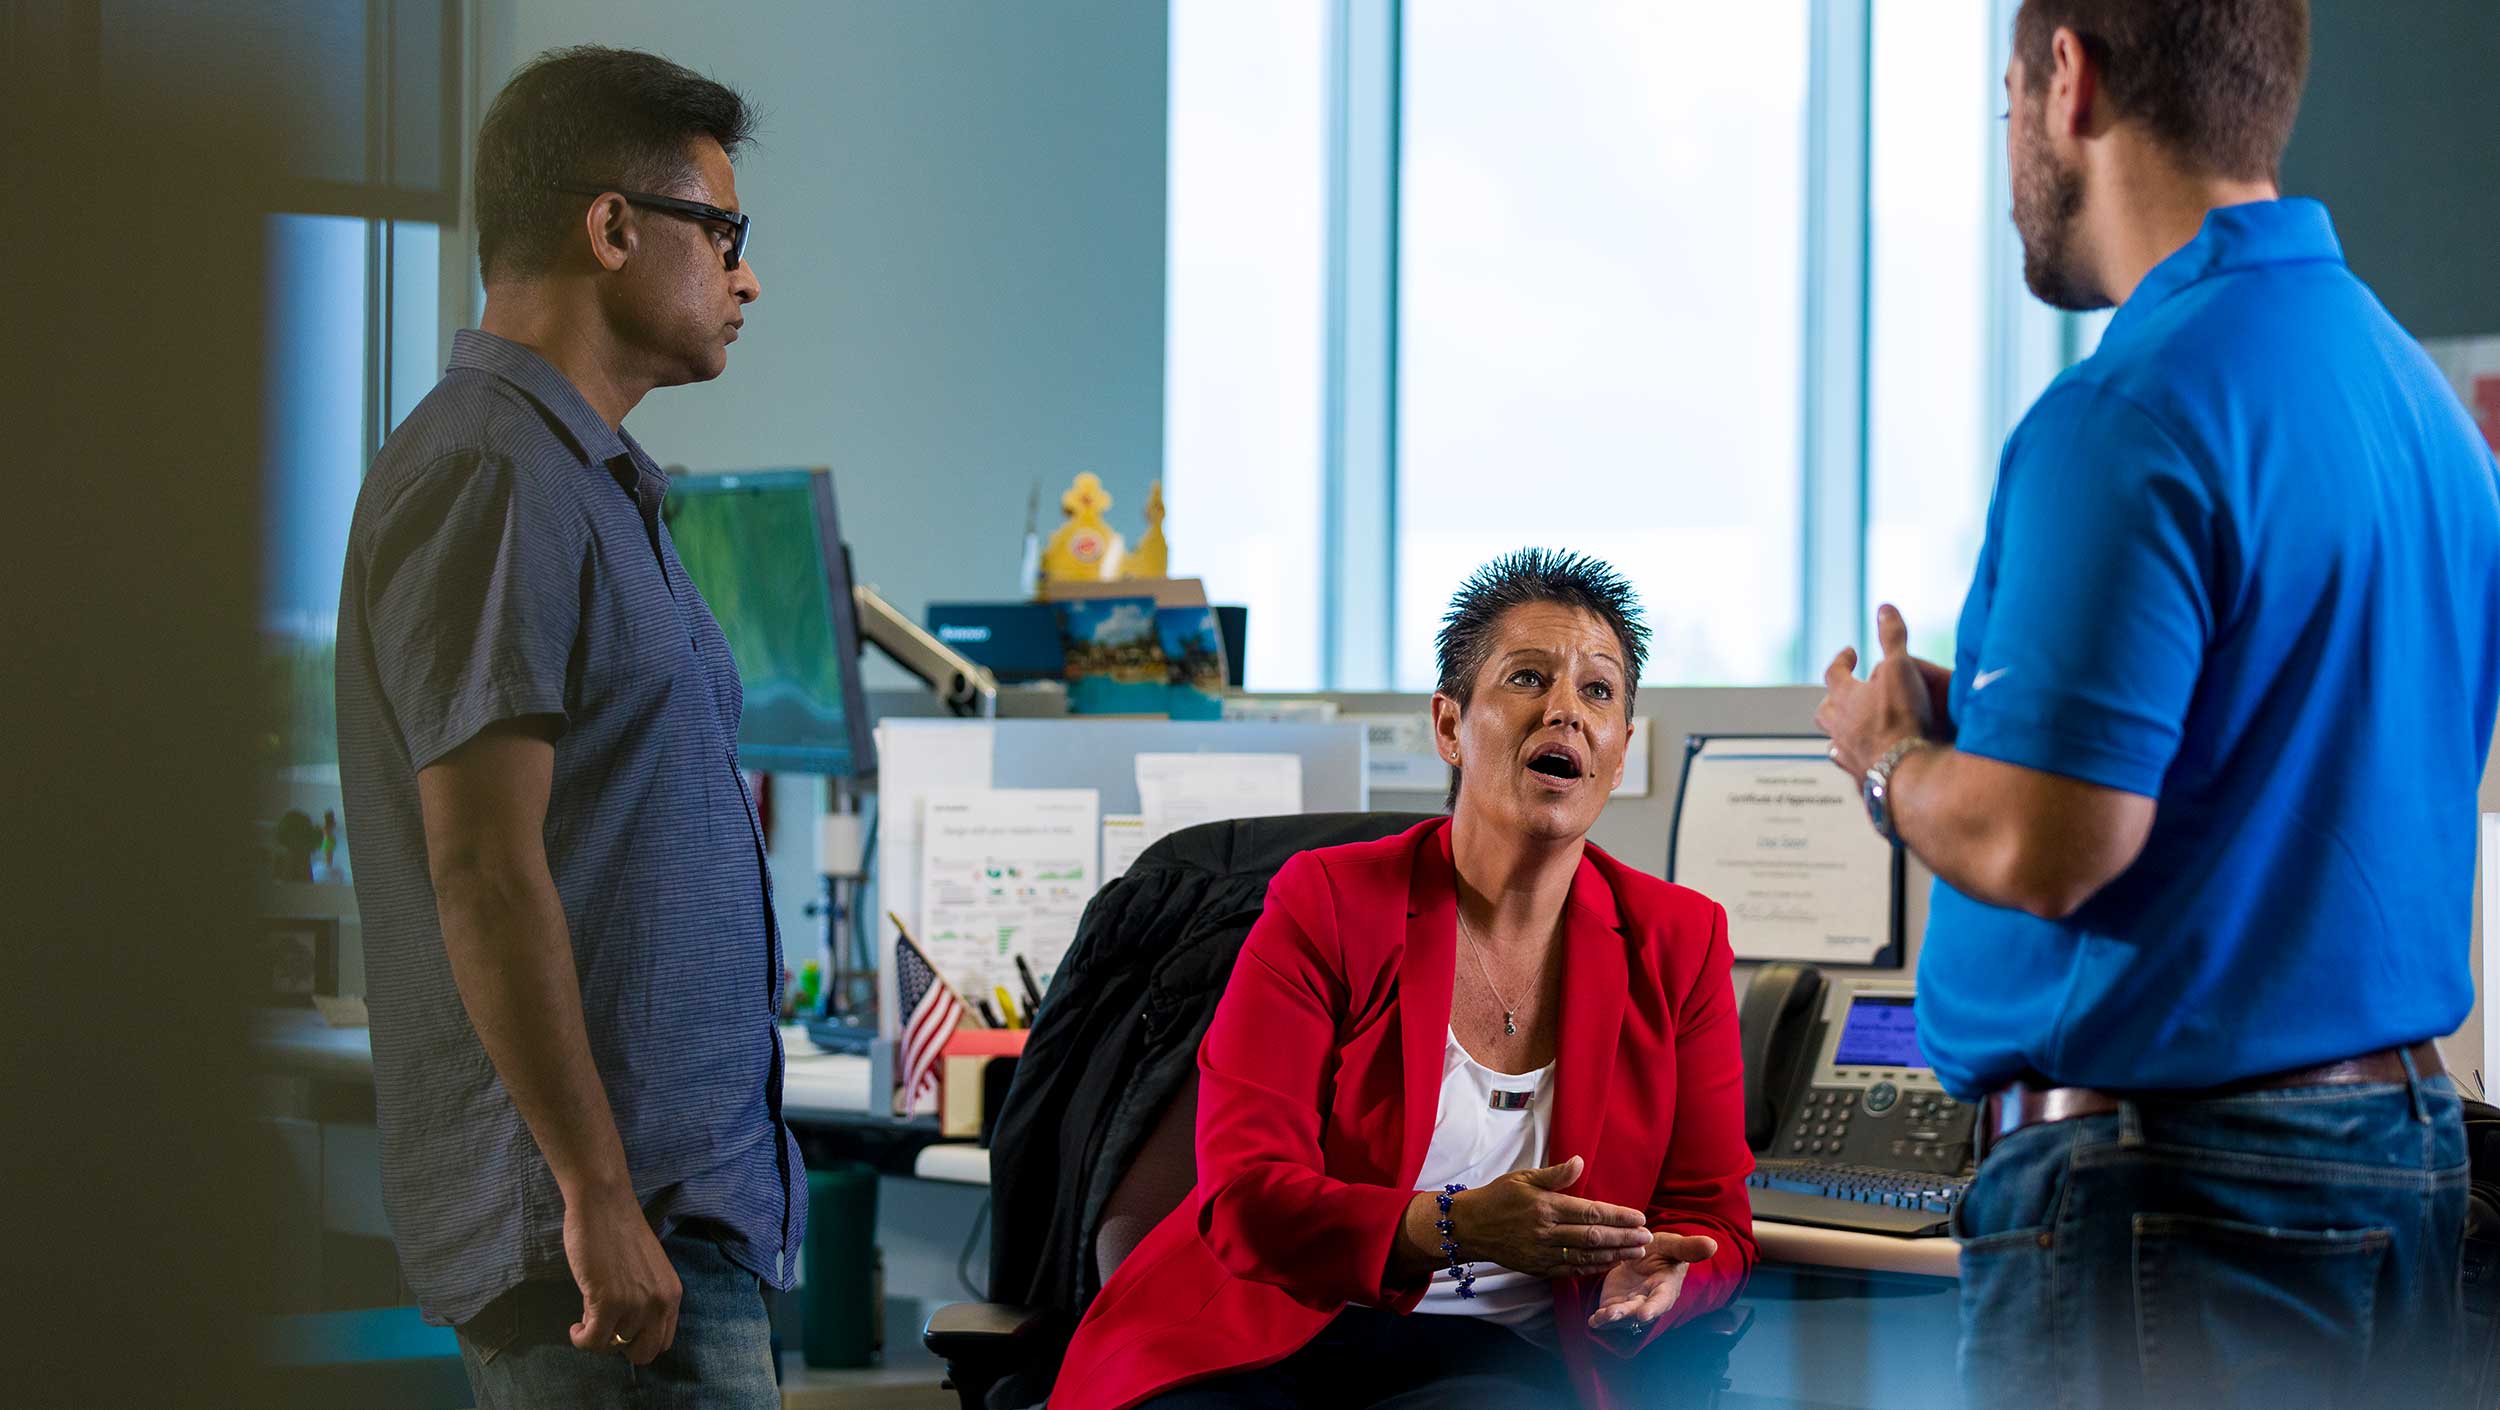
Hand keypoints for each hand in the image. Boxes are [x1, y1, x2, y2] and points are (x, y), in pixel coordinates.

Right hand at [563, 1185, 680, 1365]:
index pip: (662, 1343)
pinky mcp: (609, 1302)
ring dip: (595, 1335)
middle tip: (603, 1327)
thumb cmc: (619, 1232)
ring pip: (612, 1346)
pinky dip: (580, 1339)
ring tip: (586, 1313)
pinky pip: (593, 1341)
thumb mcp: (646, 1272)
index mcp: (672, 1295)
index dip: (638, 1342)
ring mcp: (636, 1304)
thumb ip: (643, 1300)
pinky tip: (575, 1327)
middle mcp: (659, 1304)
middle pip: (642, 1354)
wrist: (604, 1204)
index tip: (620, 1330)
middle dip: (620, 1348)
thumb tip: (622, 1331)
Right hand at [1450, 1157, 1653, 1278]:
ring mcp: (1542, 1253)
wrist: (1470, 1226)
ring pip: (1585, 1257)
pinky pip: (1570, 1271)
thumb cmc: (1498, 1197)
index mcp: (1545, 1207)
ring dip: (1614, 1255)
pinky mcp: (1537, 1268)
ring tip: (1636, 1251)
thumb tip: (1580, 1161)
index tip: (1639, 1218)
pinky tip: (1610, 1264)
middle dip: (1624, 1238)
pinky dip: (1593, 1268)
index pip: (1590, 1212)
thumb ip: (1555, 1174)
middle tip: (1647, 1237)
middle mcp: (1546, 1232)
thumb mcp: (1524, 1177)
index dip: (1618, 1216)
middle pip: (1593, 1237)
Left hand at [1589, 1233, 1718, 1334]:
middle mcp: (1648, 1301)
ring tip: (1601, 1316)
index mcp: (1665, 1288)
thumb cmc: (1662, 1251)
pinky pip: (1607, 1315)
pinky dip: (1600, 1319)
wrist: (1640, 1254)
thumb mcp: (1672, 1245)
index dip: (1653, 1308)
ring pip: (1622, 1317)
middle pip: (1638, 1311)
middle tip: (1615, 1314)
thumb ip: (1688, 1248)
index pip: (1661, 1300)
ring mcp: (1631, 1305)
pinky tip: (1592, 1321)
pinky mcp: (1615, 1304)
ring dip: (1612, 1318)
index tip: (1644, 1314)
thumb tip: (1712, 1244)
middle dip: (1627, 1314)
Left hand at [1815, 604, 1944, 776]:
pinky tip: (1865, 759)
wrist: (1903, 770)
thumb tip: (1884, 608)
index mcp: (1844, 697)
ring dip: (1842, 730)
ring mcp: (1846, 753)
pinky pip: (1850, 764)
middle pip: (1825, 709)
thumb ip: (1892, 637)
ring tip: (1854, 727)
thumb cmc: (1900, 718)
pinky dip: (1856, 757)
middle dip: (1833, 698)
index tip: (1850, 652)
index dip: (1842, 660)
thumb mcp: (1899, 667)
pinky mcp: (1860, 776)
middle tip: (1844, 692)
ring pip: (1834, 738)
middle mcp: (1838, 726)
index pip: (1834, 671)